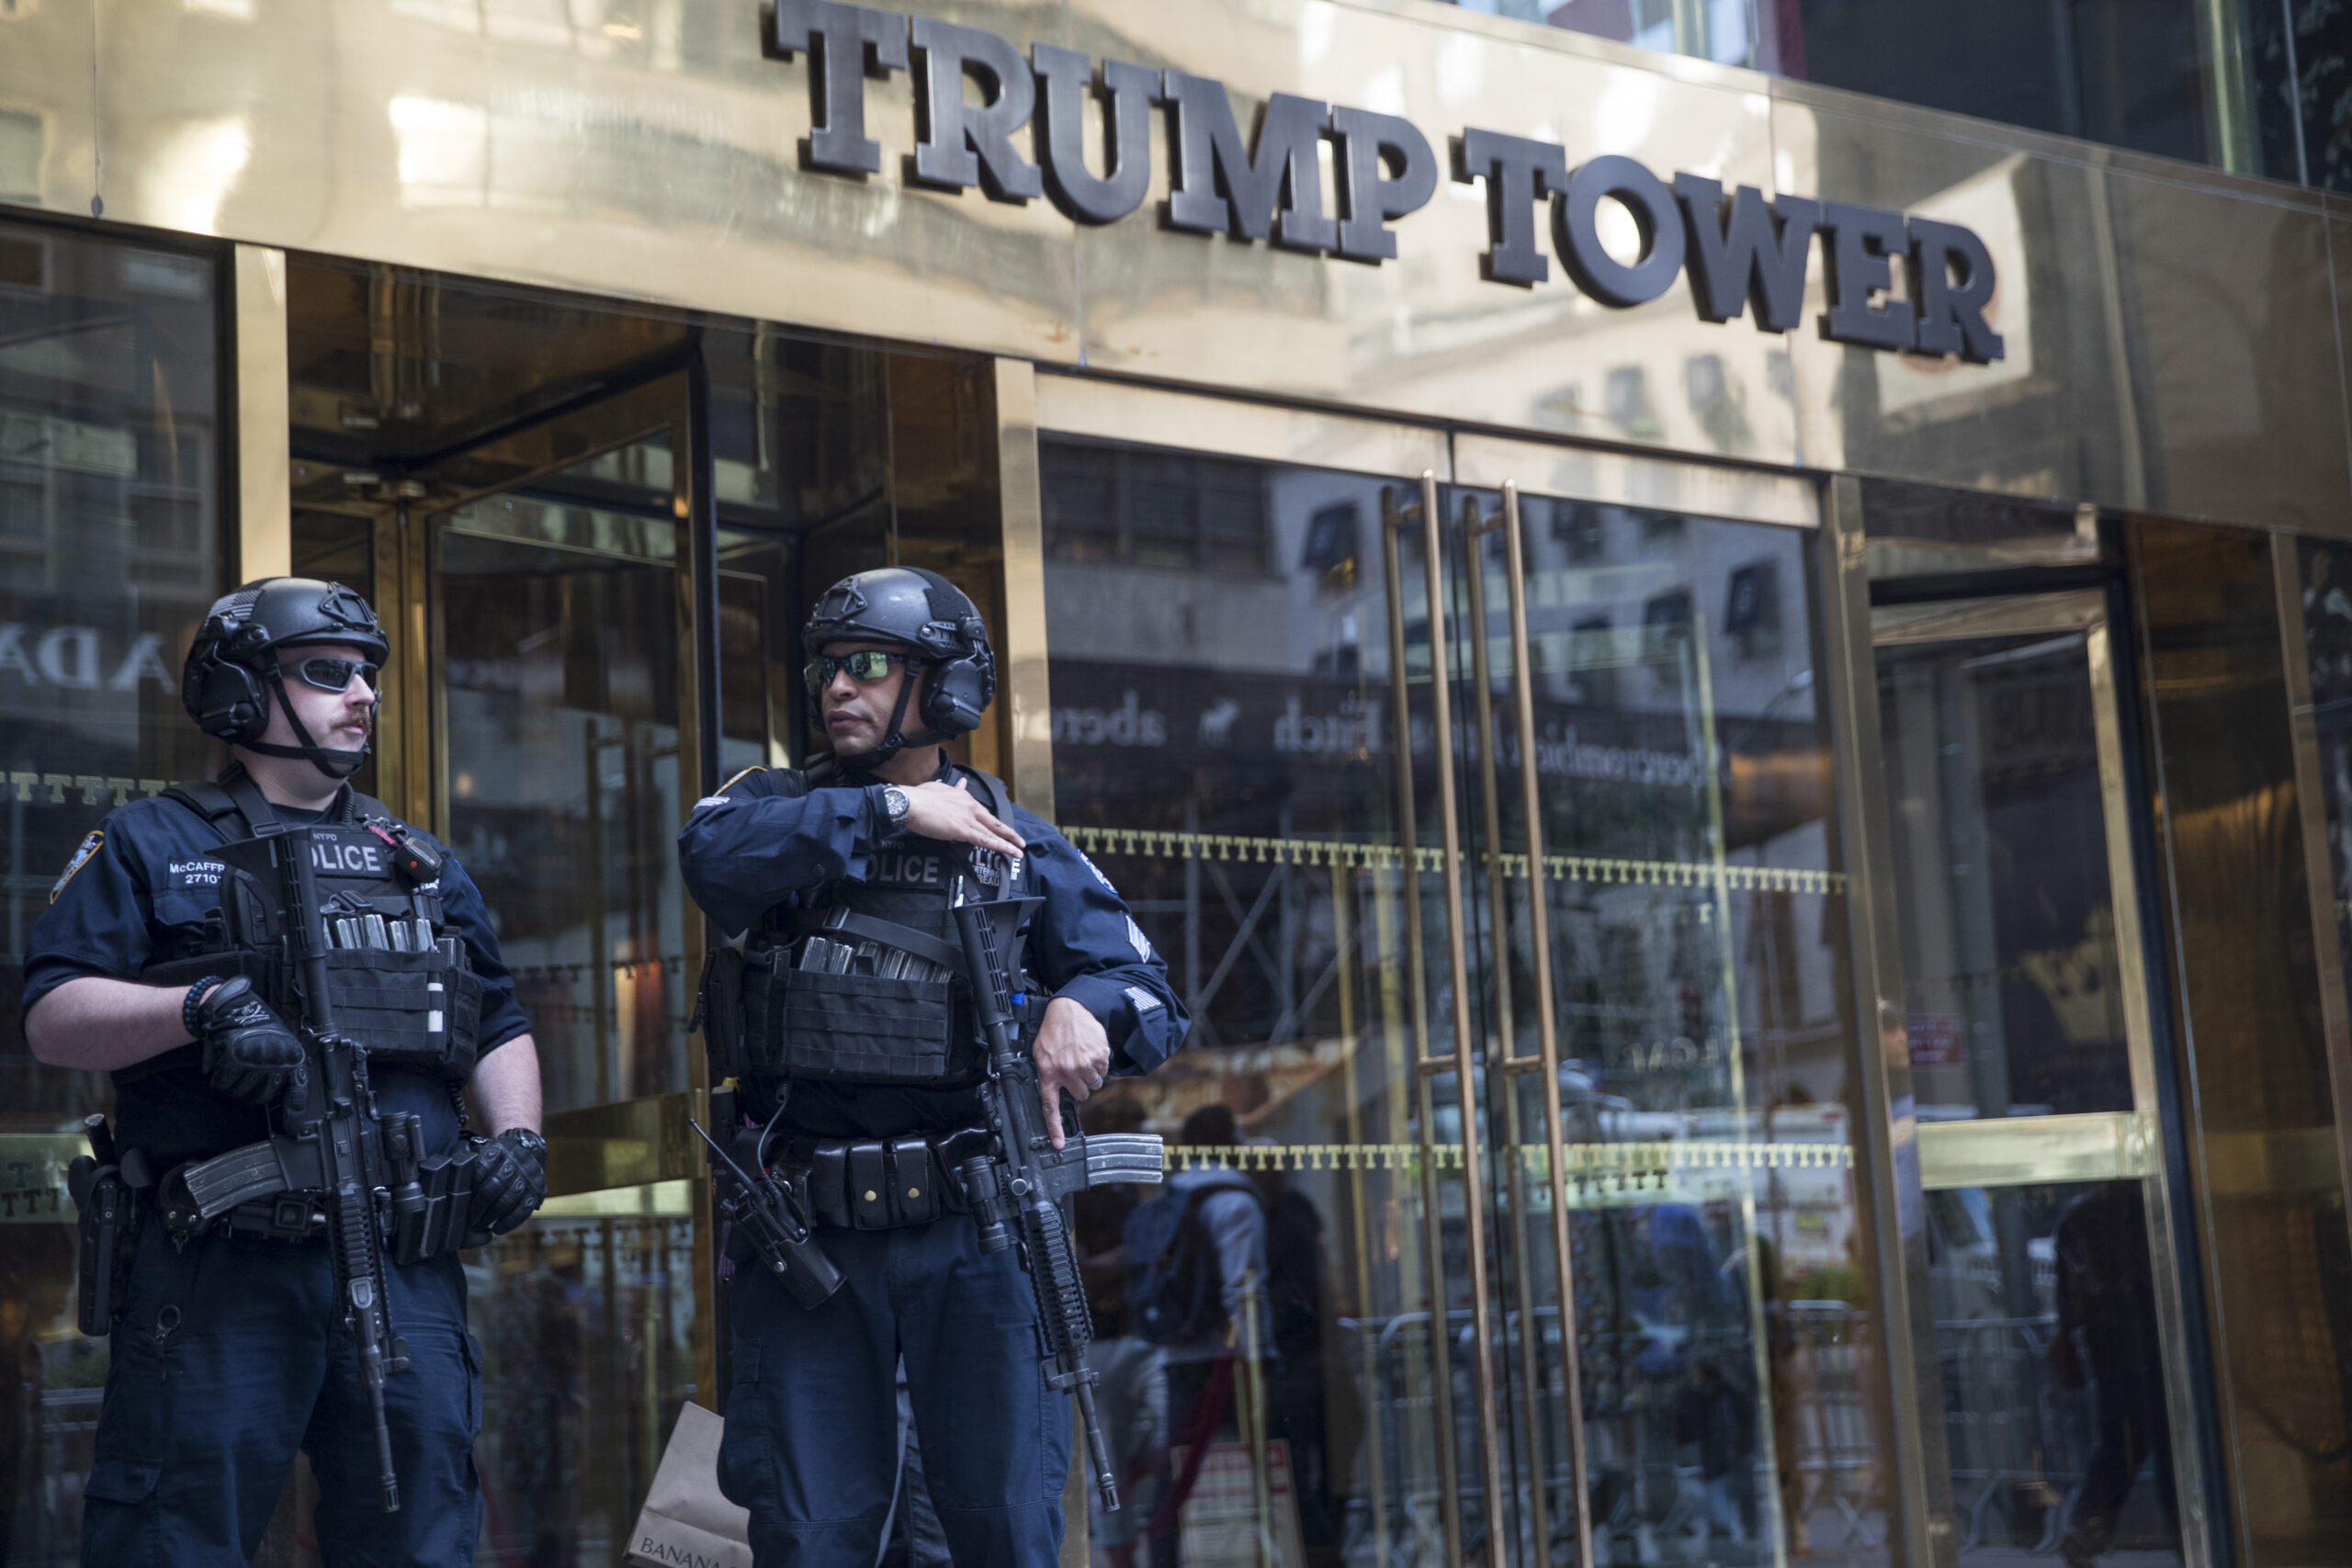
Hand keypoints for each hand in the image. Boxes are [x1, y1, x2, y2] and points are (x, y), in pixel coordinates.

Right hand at [191, 977, 304, 1104]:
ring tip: (234, 1066)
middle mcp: (278, 1060)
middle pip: (262, 1097)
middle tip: (245, 1078)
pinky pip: (223, 1083)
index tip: (292, 1129)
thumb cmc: (258, 1027)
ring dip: (233, 1084)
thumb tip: (283, 1101)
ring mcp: (257, 1060)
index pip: (298, 1091)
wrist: (236, 1006)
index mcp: (293, 1057)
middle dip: (250, 1092)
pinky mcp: (235, 1058)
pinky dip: (219, 1078)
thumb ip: (282, 1069)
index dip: (294, 1113)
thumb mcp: (281, 1045)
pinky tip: (221, 1065)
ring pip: (240, 1092)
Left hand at [468, 1127, 548, 1235]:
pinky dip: (509, 1222)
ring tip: (479, 1227)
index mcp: (497, 1150)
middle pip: (492, 1189)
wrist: (527, 1149)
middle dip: (477, 1209)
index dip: (468, 1192)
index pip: (479, 1173)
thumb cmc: (495, 1158)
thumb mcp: (481, 1152)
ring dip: (491, 1217)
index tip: (458, 1207)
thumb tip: (443, 1185)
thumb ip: (466, 1165)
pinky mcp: (537, 1191)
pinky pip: (523, 1210)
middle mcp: (514, 1161)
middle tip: (467, 1222)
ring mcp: (528, 1177)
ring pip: (507, 1200)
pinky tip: (497, 1229)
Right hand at [900, 778, 1025, 857]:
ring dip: (1008, 843)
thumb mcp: (940, 788)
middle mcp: (970, 806)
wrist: (911, 803)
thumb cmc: (919, 797)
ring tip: (1019, 852)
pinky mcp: (963, 830)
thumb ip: (953, 788)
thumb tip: (961, 783)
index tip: (999, 826)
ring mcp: (968, 819)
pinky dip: (1001, 847)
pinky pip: (986, 841)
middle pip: (994, 822)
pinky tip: (1010, 852)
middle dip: (1008, 832)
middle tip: (1020, 841)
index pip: (982, 811)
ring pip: (993, 833)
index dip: (992, 821)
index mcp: (964, 796)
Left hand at [1032, 996, 1110, 1149]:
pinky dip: (1100, 1063)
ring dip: (1091, 1073)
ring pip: (1095, 1083)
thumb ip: (1047, 1075)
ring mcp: (1084, 1065)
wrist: (1069, 1010)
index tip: (1059, 1145)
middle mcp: (1066, 1072)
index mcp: (1048, 1074)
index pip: (1050, 1107)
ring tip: (1081, 1056)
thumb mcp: (1040, 1054)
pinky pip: (1104, 1070)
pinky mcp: (1099, 1057)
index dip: (1055, 1128)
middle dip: (1080, 1085)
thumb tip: (1050, 1093)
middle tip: (1074, 1069)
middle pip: (1081, 1095)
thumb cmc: (1053, 1032)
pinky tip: (1090, 1050)